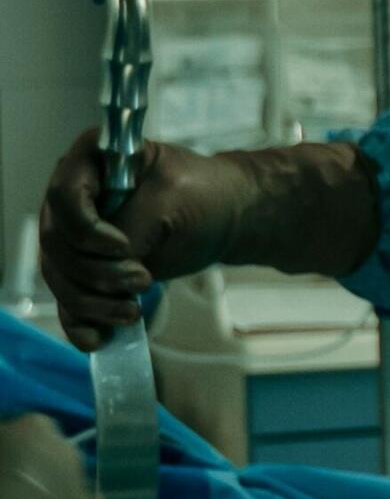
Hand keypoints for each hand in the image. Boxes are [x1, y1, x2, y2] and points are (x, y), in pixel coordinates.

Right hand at [39, 131, 244, 352]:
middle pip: (57, 243)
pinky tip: (99, 339)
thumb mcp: (172, 201)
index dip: (87, 230)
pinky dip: (80, 323)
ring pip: (59, 276)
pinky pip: (67, 301)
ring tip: (132, 311)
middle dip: (96, 272)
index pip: (65, 197)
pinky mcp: (86, 269)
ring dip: (92, 302)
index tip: (124, 248)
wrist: (223, 218)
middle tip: (142, 280)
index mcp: (92, 159)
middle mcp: (73, 196)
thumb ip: (134, 226)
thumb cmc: (204, 194)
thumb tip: (109, 262)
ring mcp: (74, 235)